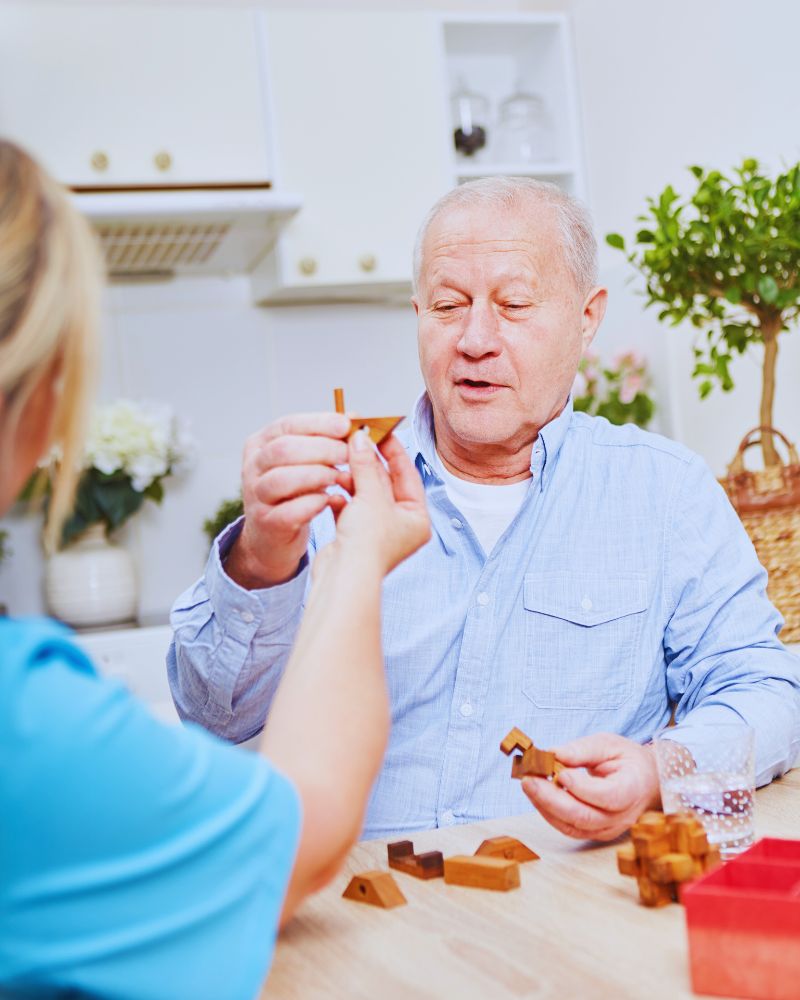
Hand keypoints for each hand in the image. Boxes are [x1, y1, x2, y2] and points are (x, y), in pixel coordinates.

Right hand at [226, 412, 352, 587]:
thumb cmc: (293, 493)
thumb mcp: (302, 462)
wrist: (272, 538)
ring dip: (318, 476)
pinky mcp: (266, 523)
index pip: (288, 425)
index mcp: (261, 444)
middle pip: (284, 449)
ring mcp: (256, 496)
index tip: (346, 425)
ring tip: (340, 478)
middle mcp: (253, 467)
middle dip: (322, 449)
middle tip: (348, 455)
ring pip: (283, 479)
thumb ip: (323, 440)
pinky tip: (329, 500)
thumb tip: (352, 417)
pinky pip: (289, 511)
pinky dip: (314, 504)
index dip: (318, 423)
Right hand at [317, 431, 430, 578]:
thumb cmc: (368, 546)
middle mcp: (400, 525)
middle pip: (385, 483)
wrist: (344, 578)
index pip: (408, 474)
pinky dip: (340, 497)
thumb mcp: (371, 496)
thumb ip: (366, 465)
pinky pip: (349, 508)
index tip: (380, 431)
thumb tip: (360, 439)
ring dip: (352, 479)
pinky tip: (332, 489)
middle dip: (368, 463)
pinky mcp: (355, 536)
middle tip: (355, 441)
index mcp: (417, 518)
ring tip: (339, 463)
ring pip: (365, 494)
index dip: (394, 451)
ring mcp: (377, 532)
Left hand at [521, 733, 660, 840]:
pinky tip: (536, 794)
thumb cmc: (627, 760)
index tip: (560, 773)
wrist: (645, 781)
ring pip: (573, 826)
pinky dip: (549, 812)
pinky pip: (569, 828)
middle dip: (552, 799)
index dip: (582, 788)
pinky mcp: (595, 832)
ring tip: (528, 783)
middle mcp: (622, 816)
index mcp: (632, 790)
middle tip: (529, 779)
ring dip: (545, 806)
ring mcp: (609, 828)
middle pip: (585, 817)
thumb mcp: (609, 744)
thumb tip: (553, 753)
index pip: (608, 797)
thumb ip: (582, 749)